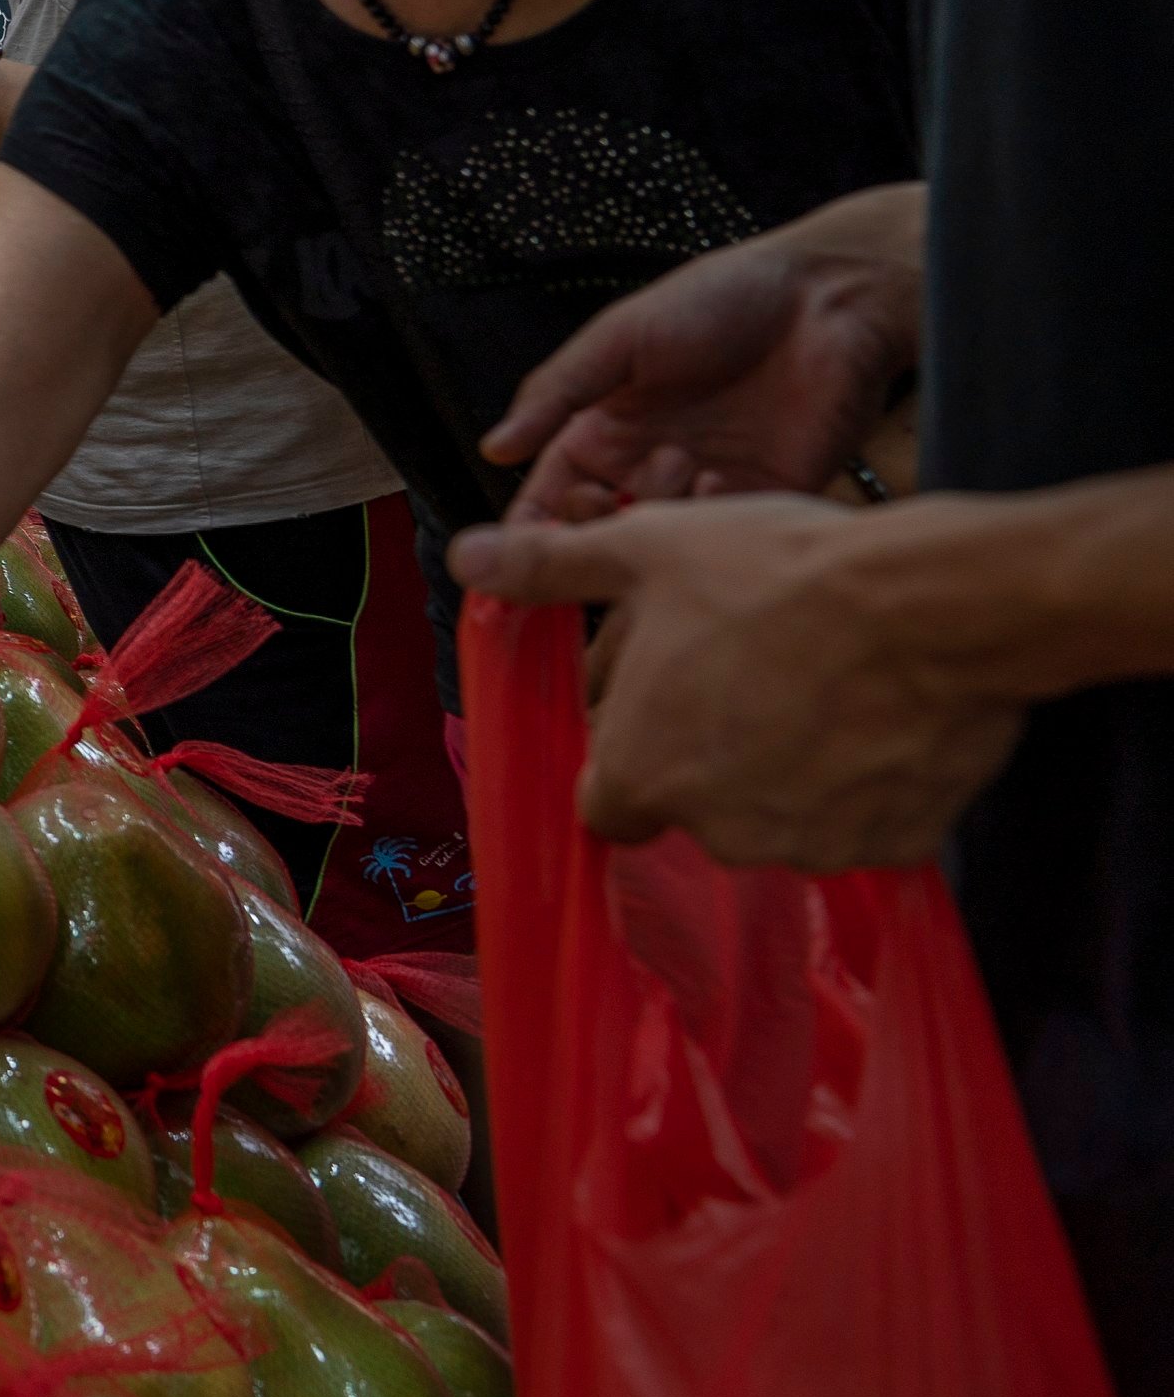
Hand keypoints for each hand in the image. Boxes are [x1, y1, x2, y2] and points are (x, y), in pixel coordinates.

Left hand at [447, 494, 1022, 866]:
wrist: (931, 605)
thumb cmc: (774, 573)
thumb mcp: (645, 549)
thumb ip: (549, 568)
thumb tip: (465, 559)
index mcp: (641, 773)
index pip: (608, 802)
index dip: (631, 757)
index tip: (664, 710)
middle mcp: (717, 830)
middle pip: (698, 810)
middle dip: (716, 759)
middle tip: (754, 680)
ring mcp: (809, 846)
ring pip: (782, 819)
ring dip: (790, 772)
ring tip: (819, 688)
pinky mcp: (893, 847)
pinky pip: (864, 825)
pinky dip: (865, 785)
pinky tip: (878, 718)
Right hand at [483, 211, 921, 520]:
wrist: (827, 299)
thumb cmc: (721, 298)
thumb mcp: (620, 337)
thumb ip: (557, 393)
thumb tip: (495, 446)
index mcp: (605, 428)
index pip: (550, 496)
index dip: (531, 527)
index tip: (514, 552)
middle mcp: (649, 464)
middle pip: (599, 531)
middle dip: (590, 528)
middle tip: (600, 507)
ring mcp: (706, 485)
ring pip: (658, 541)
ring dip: (653, 518)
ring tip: (675, 465)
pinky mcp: (764, 498)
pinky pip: (722, 537)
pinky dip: (710, 521)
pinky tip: (715, 480)